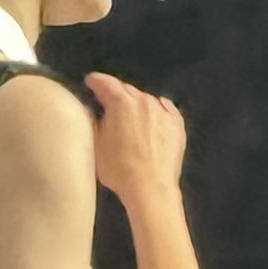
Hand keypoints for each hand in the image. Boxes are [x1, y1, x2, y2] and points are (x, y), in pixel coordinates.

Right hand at [86, 73, 186, 201]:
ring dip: (135, 104)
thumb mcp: (96, 145)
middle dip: (115, 93)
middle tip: (107, 101)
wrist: (150, 187)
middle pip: (126, 90)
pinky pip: (164, 109)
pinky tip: (151, 117)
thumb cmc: (120, 169)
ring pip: (145, 99)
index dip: (96, 81)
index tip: (91, 82)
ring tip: (128, 116)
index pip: (105, 83)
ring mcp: (162, 111)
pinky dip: (156, 110)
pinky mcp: (176, 124)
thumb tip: (94, 113)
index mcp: (121, 103)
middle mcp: (143, 101)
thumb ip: (94, 122)